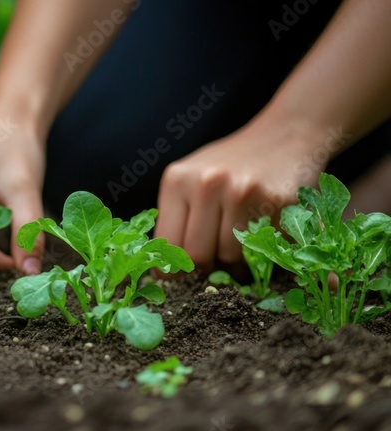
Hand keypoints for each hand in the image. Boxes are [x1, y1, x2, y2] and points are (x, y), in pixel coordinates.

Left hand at [155, 123, 324, 270]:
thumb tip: (165, 270)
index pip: (168, 244)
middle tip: (217, 265)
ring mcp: (243, 192)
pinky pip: (263, 248)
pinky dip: (263, 252)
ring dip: (237, 264)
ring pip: (231, 257)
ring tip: (241, 250)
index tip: (182, 278)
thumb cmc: (231, 164)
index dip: (175, 269)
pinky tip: (264, 235)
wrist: (285, 134)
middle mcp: (207, 184)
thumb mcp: (191, 178)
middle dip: (207, 268)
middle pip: (198, 256)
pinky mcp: (277, 200)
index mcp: (177, 180)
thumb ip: (177, 217)